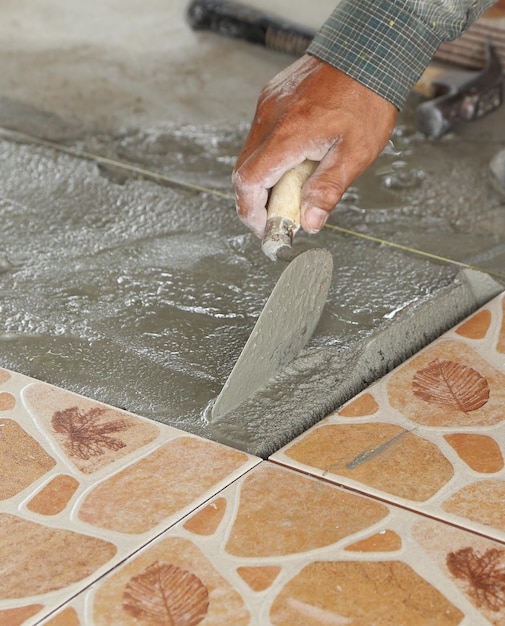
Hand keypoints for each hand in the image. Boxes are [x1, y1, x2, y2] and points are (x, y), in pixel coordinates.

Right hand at [233, 54, 397, 236]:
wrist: (368, 50)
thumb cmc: (366, 98)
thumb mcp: (356, 152)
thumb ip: (328, 189)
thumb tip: (310, 222)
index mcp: (287, 135)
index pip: (248, 182)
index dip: (251, 211)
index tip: (265, 226)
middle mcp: (270, 119)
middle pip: (245, 172)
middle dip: (257, 201)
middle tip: (281, 215)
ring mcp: (268, 106)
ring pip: (251, 155)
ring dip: (265, 179)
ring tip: (293, 189)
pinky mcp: (271, 98)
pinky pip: (261, 136)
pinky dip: (270, 158)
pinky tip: (295, 162)